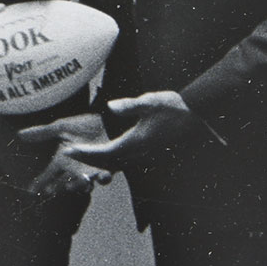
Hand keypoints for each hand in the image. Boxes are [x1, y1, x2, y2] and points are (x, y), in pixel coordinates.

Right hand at [18, 113, 113, 195]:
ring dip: (78, 186)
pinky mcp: (107, 169)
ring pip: (82, 184)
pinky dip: (102, 178)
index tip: (31, 191)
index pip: (49, 174)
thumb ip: (42, 133)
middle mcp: (75, 168)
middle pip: (63, 183)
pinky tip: (101, 175)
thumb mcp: (61, 127)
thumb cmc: (85, 123)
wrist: (107, 119)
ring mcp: (91, 171)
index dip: (40, 182)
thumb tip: (19, 134)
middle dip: (57, 187)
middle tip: (49, 190)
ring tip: (71, 185)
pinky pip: (104, 178)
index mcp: (63, 159)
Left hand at [45, 91, 215, 170]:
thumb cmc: (173, 107)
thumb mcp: (149, 102)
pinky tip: (110, 153)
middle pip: (109, 162)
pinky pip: (129, 160)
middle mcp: (141, 153)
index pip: (105, 152)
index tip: (69, 151)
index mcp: (137, 142)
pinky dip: (115, 159)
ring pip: (119, 163)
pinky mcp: (153, 153)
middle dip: (89, 160)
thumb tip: (110, 107)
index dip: (86, 153)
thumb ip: (129, 106)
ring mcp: (148, 155)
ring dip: (101, 161)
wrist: (197, 115)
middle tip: (71, 154)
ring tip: (85, 155)